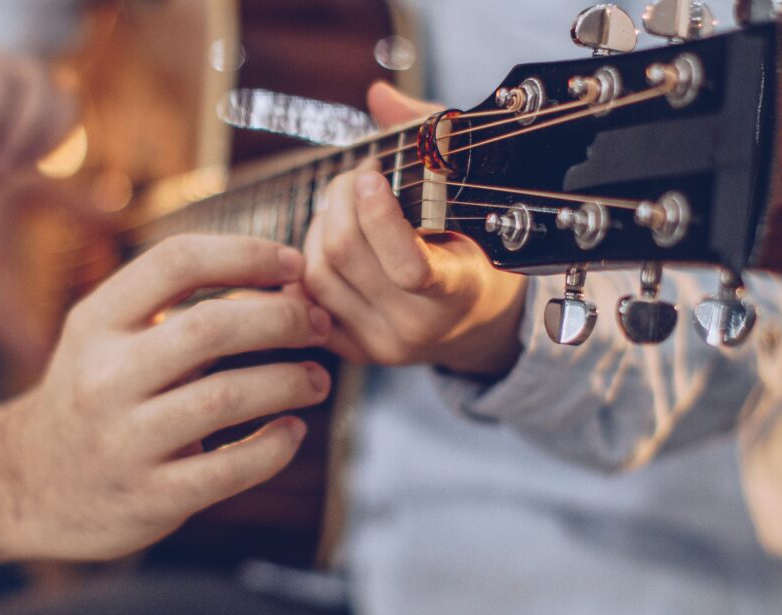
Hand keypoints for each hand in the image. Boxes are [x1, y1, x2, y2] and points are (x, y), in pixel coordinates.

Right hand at [0, 236, 334, 560]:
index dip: (246, 254)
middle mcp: (104, 376)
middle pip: (210, 326)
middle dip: (282, 318)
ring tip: (316, 379)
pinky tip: (293, 432)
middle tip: (319, 324)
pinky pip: (228, 468)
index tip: (295, 264)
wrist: (28, 486)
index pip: (175, 261)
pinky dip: (274, 447)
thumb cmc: (95, 395)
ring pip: (226, 397)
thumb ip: (179, 307)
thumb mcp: (109, 338)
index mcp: (96, 323)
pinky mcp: (149, 498)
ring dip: (288, 381)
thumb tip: (286, 278)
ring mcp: (124, 441)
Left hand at [297, 82, 527, 376]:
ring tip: (342, 208)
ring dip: (319, 227)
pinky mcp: (353, 352)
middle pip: (345, 255)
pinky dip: (307, 261)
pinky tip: (327, 240)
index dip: (378, 215)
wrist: (475, 321)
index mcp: (458, 290)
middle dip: (338, 200)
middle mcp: (417, 327)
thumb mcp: (469, 194)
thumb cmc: (475, 244)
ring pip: (317, 275)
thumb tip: (378, 96)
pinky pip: (306, 300)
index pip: (408, 266)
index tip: (372, 172)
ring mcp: (381, 344)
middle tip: (354, 176)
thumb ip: (429, 137)